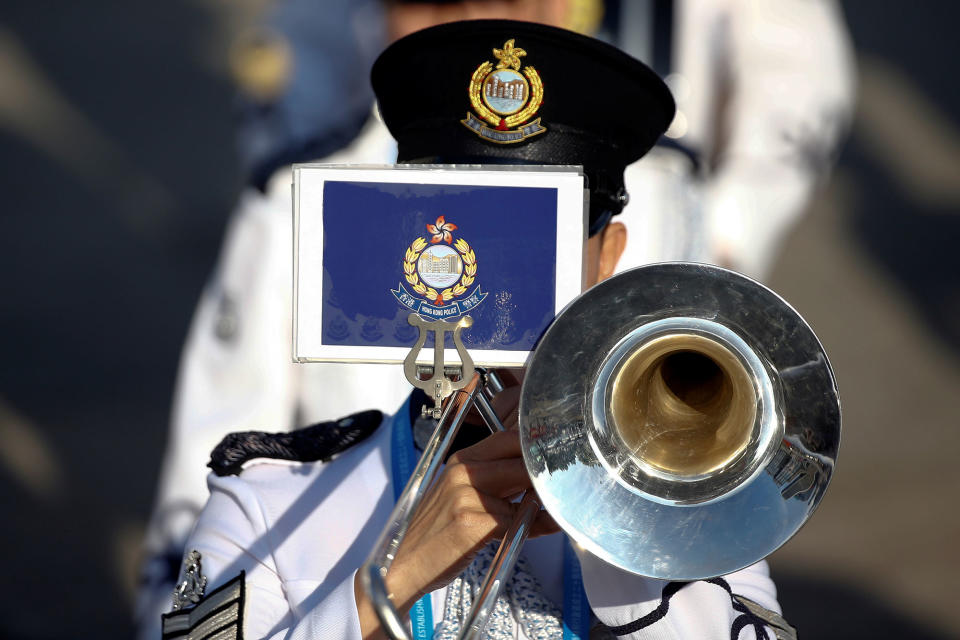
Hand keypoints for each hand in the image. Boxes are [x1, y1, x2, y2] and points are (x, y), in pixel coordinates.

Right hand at [387, 428, 558, 609]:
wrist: (401, 565)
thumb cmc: (433, 535)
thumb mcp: (459, 497)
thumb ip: (496, 484)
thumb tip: (537, 482)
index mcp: (460, 460)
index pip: (508, 438)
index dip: (535, 446)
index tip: (556, 456)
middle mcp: (463, 471)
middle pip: (521, 460)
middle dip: (545, 475)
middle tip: (562, 486)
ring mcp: (466, 495)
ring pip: (524, 490)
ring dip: (542, 504)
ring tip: (548, 514)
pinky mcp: (472, 521)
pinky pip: (516, 520)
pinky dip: (533, 528)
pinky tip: (536, 531)